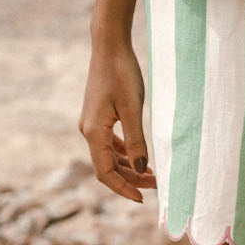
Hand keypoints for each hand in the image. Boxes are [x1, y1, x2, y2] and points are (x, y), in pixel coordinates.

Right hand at [77, 34, 157, 202]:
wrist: (109, 45)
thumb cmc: (122, 73)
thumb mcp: (133, 108)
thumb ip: (136, 141)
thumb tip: (142, 169)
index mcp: (93, 132)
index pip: (105, 173)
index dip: (123, 188)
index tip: (142, 199)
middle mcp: (87, 130)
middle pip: (107, 166)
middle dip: (130, 178)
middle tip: (156, 185)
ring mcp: (91, 122)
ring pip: (108, 155)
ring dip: (128, 166)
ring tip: (151, 173)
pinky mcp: (97, 114)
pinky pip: (108, 142)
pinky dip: (123, 152)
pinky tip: (137, 154)